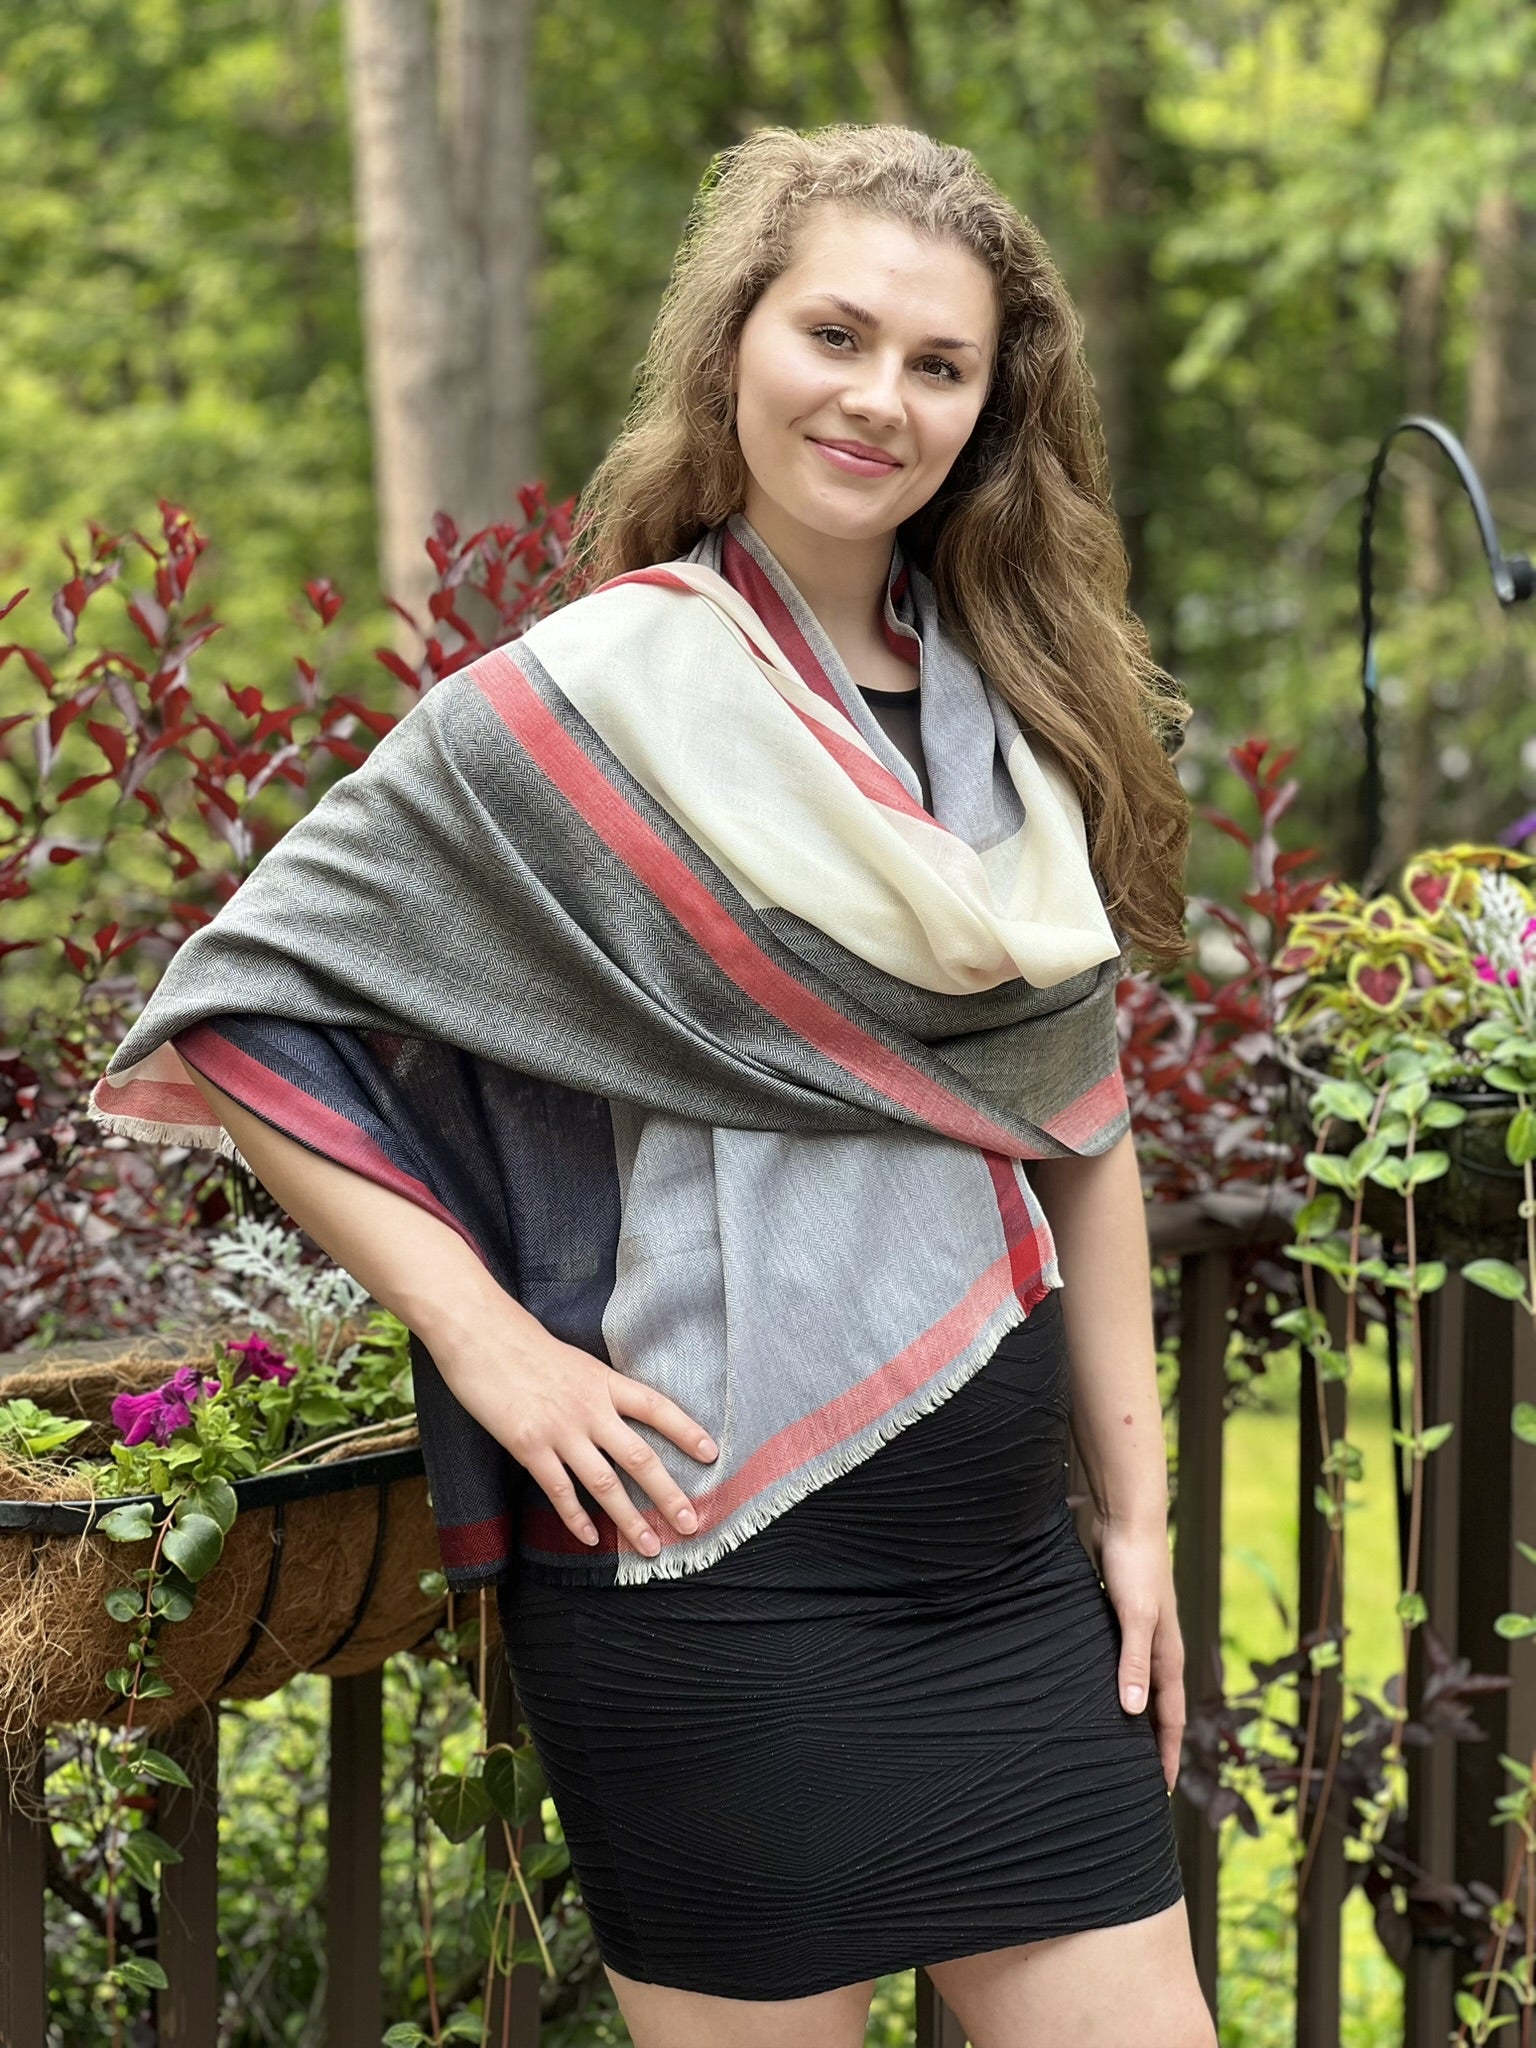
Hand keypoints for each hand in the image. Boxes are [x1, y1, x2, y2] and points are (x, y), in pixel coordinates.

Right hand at [428, 1299, 718, 1557]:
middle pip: (640, 1458)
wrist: (482, 1335)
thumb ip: (597, 1390)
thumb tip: (617, 1415)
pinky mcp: (529, 1446)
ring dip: (630, 1520)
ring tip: (650, 1546)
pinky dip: (577, 1518)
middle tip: (691, 1524)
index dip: (686, 1431)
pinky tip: (591, 1538)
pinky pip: (560, 1490)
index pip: (657, 1408)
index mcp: (604, 1382)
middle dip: (668, 1495)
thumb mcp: (575, 1361)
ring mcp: (561, 1430)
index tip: (711, 1454)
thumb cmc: (524, 1345)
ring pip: (605, 1484)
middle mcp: (590, 1408)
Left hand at [1094, 1517, 1184, 1790]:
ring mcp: (1139, 1636)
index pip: (1169, 1718)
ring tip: (1116, 1746)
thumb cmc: (1135, 1566)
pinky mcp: (1119, 1620)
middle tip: (1138, 1782)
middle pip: (1157, 1709)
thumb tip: (1133, 1712)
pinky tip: (1094, 1695)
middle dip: (1152, 1745)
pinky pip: (1120, 1666)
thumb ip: (1134, 1662)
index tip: (1160, 1792)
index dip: (1166, 1754)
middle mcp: (1157, 1650)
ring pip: (1138, 1688)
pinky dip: (1115, 1687)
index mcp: (1167, 1656)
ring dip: (1133, 1716)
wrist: (1126, 1521)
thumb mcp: (1136, 1617)